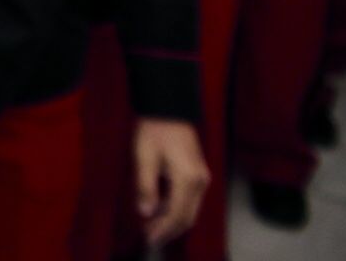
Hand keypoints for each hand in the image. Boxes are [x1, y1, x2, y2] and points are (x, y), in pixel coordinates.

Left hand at [133, 117, 208, 244]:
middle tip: (149, 237)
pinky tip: (160, 211)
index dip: (163, 229)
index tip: (148, 238)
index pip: (177, 214)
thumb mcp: (144, 157)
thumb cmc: (154, 130)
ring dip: (172, 220)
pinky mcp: (197, 174)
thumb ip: (145, 187)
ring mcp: (201, 178)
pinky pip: (189, 199)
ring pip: (190, 209)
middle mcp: (200, 182)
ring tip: (151, 227)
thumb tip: (145, 213)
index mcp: (188, 179)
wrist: (169, 108)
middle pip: (187, 216)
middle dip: (169, 229)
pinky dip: (175, 208)